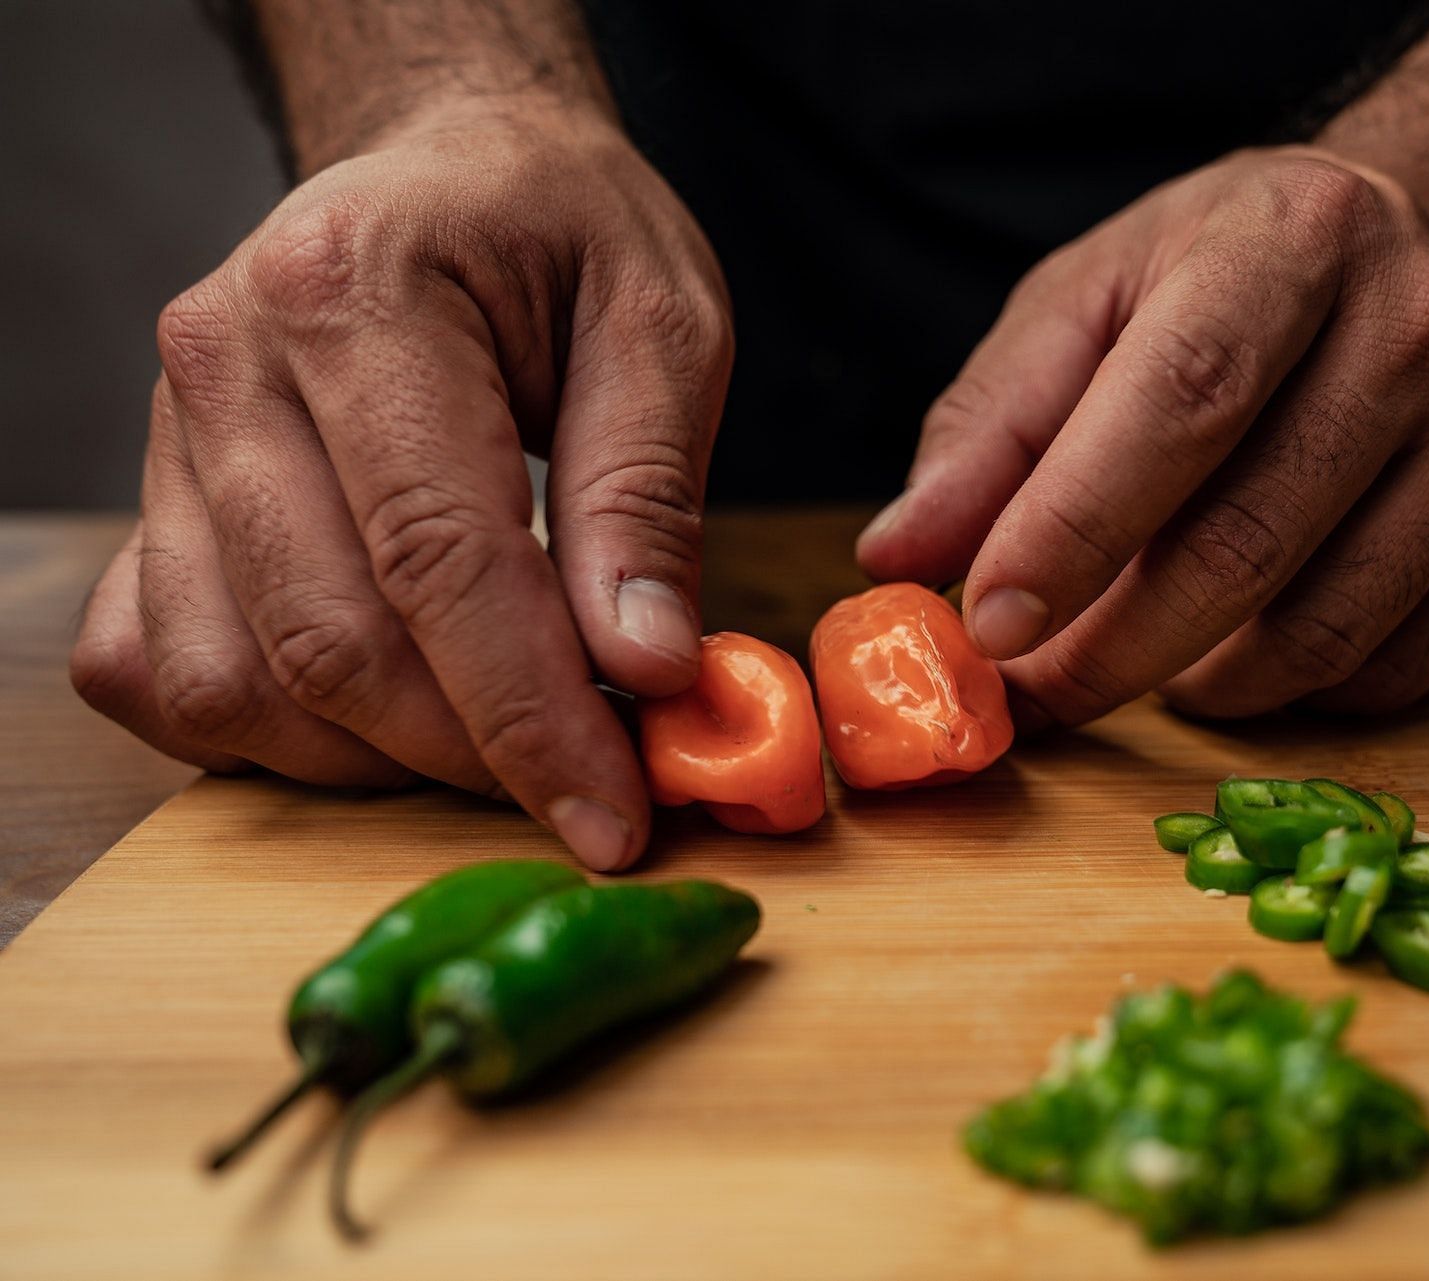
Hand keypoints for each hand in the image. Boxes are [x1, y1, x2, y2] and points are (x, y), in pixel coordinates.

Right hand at [70, 98, 732, 869]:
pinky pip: (156, 670)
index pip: (438, 556)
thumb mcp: (663, 324)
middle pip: (327, 642)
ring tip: (498, 739)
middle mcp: (228, 364)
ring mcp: (167, 439)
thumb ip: (646, 496)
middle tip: (586, 781)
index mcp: (357, 291)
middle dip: (468, 755)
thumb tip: (645, 669)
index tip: (613, 814)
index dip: (529, 714)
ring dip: (372, 761)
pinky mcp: (156, 502)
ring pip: (230, 682)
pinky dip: (265, 734)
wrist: (452, 171)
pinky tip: (380, 714)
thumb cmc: (563, 234)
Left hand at [856, 146, 1428, 725]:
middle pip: (1248, 539)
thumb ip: (991, 425)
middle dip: (1114, 649)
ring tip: (1137, 665)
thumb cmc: (1226, 281)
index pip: (1179, 405)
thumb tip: (900, 557)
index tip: (988, 626)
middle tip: (1035, 693)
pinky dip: (1297, 695)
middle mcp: (1417, 326)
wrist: (1428, 250)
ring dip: (1201, 687)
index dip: (1074, 530)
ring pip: (1325, 626)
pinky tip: (1242, 656)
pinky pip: (1398, 665)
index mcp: (1290, 239)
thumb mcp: (1091, 302)